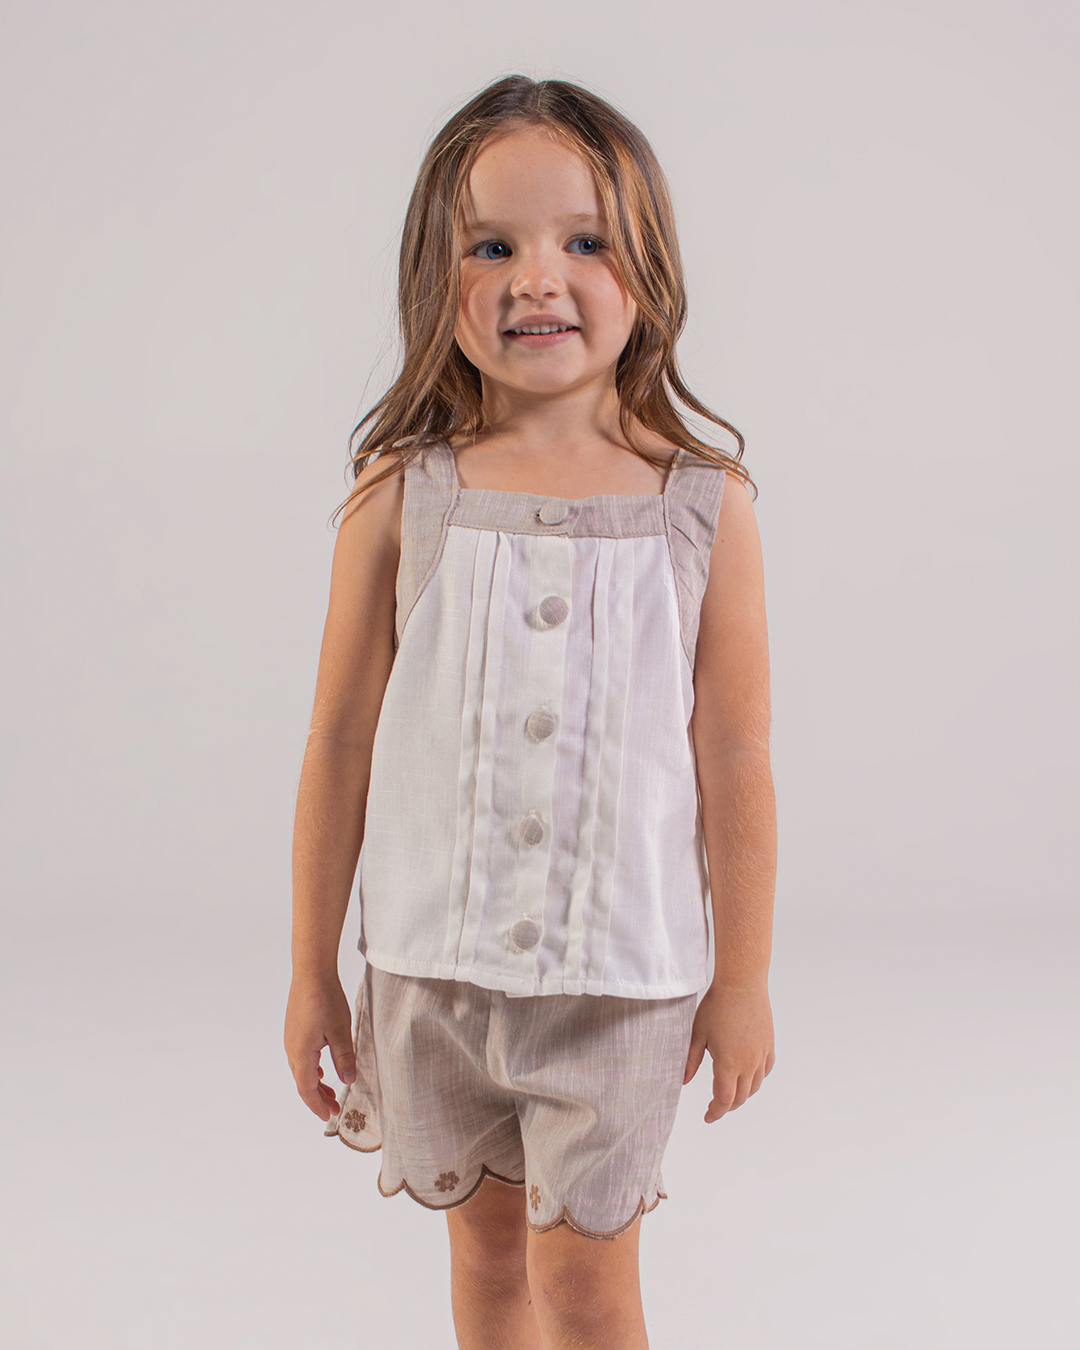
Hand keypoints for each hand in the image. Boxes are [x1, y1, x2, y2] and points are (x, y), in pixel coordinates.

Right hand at [284, 976, 356, 1120]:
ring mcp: (291, 1038)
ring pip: (301, 1070)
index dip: (317, 1105)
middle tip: (333, 1109)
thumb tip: (349, 1082)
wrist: (311, 972)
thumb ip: (344, 1058)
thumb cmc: (325, 999)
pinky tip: (321, 1070)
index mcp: (301, 1053)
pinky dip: (311, 1070)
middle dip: (317, 1098)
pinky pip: (300, 1057)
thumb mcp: (340, 1031)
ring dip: (315, 1084)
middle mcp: (291, 1048)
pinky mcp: (294, 1029)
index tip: (329, 1116)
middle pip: (302, 1082)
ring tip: (330, 1093)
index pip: (306, 1089)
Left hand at [683, 982, 774, 1122]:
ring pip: (755, 1086)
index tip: (708, 1116)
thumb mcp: (697, 1034)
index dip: (716, 1112)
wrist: (742, 983)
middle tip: (715, 1106)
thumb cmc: (717, 1006)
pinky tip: (747, 1075)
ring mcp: (761, 1054)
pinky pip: (765, 1070)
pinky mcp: (769, 1044)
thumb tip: (683, 1081)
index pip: (724, 1100)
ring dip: (742, 1094)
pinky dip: (756, 1079)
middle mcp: (749, 1063)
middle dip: (727, 1106)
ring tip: (729, 1093)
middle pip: (741, 1097)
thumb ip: (690, 1060)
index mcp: (728, 1063)